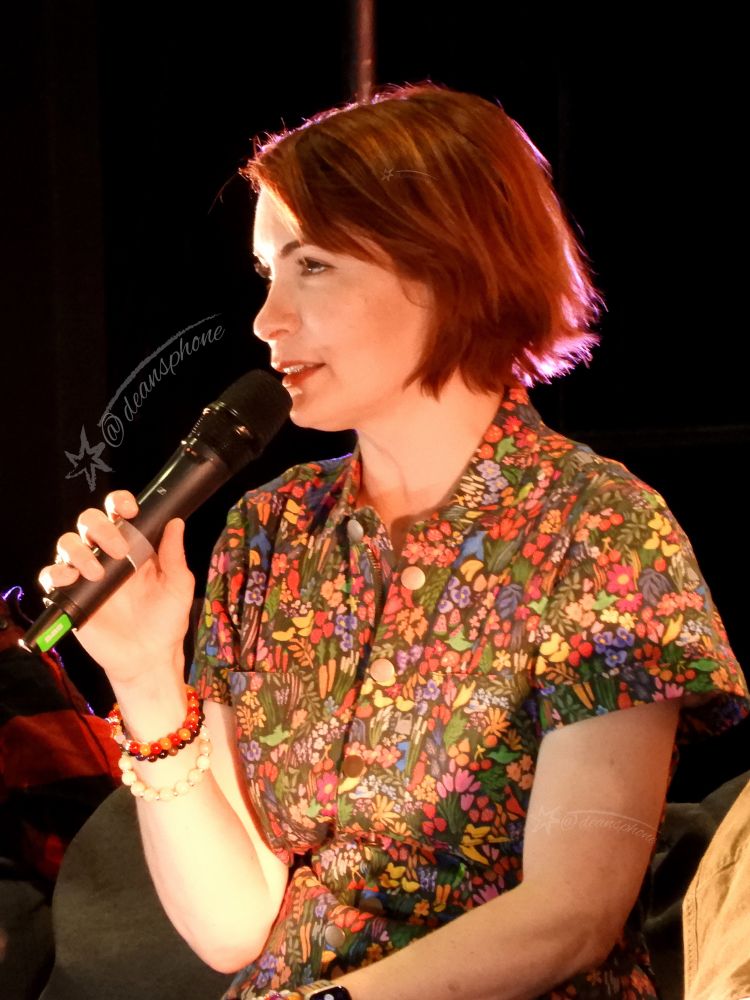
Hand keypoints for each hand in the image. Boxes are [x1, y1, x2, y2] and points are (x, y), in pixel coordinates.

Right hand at [38, 490, 194, 686]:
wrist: (149, 657)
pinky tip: (72, 579)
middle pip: (89, 522)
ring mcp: (86, 575)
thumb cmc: (167, 620)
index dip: (119, 503)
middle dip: (100, 526)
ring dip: (79, 550)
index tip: (129, 510)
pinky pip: (51, 576)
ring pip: (67, 544)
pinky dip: (56, 573)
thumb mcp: (178, 586)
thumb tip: (175, 522)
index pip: (118, 513)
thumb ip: (174, 555)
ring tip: (97, 572)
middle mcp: (107, 556)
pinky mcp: (70, 597)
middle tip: (118, 549)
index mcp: (133, 548)